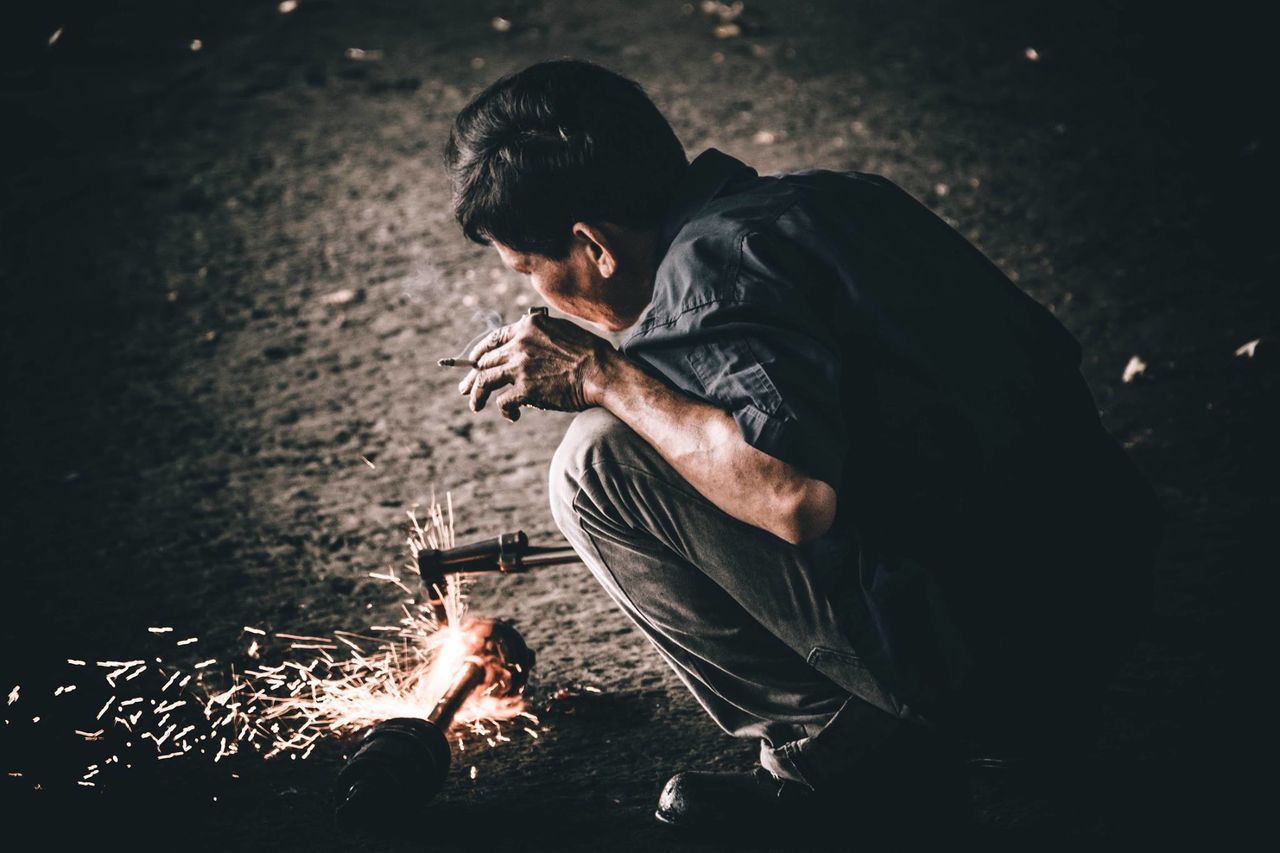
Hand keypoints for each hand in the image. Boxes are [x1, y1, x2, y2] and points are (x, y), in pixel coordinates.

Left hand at [458, 313, 613, 421]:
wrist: (602, 372)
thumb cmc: (589, 354)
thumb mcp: (561, 331)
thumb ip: (538, 337)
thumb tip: (523, 350)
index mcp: (528, 326)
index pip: (493, 338)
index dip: (478, 352)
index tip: (472, 362)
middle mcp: (519, 343)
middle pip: (485, 361)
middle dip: (472, 377)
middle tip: (465, 389)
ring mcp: (520, 366)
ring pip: (484, 380)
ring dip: (476, 395)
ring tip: (475, 406)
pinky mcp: (525, 389)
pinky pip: (502, 401)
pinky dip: (504, 411)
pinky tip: (512, 416)